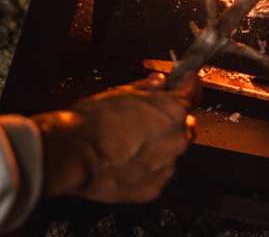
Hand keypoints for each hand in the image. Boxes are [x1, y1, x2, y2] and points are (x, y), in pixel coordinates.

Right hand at [34, 74, 199, 202]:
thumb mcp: (119, 93)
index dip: (189, 86)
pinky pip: (159, 173)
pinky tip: (128, 161)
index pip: (192, 93)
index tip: (187, 82)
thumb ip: (146, 87)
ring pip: (172, 151)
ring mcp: (167, 165)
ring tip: (132, 142)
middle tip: (149, 117)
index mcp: (172, 111)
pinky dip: (148, 166)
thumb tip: (158, 82)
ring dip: (160, 145)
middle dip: (173, 120)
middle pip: (186, 125)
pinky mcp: (155, 187)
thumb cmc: (94, 122)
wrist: (76, 156)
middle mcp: (177, 139)